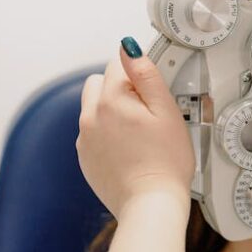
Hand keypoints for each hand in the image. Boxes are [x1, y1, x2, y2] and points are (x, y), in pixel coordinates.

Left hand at [76, 41, 194, 218]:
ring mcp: (84, 139)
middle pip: (100, 83)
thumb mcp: (166, 111)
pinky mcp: (85, 158)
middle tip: (147, 113)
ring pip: (94, 108)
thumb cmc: (165, 162)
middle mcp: (90, 116)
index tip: (154, 95)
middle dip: (121, 89)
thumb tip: (128, 47)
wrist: (150, 204)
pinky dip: (108, 134)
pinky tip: (129, 149)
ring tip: (139, 134)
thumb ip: (146, 74)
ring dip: (112, 111)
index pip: (118, 65)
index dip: (140, 76)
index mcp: (110, 100)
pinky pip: (93, 132)